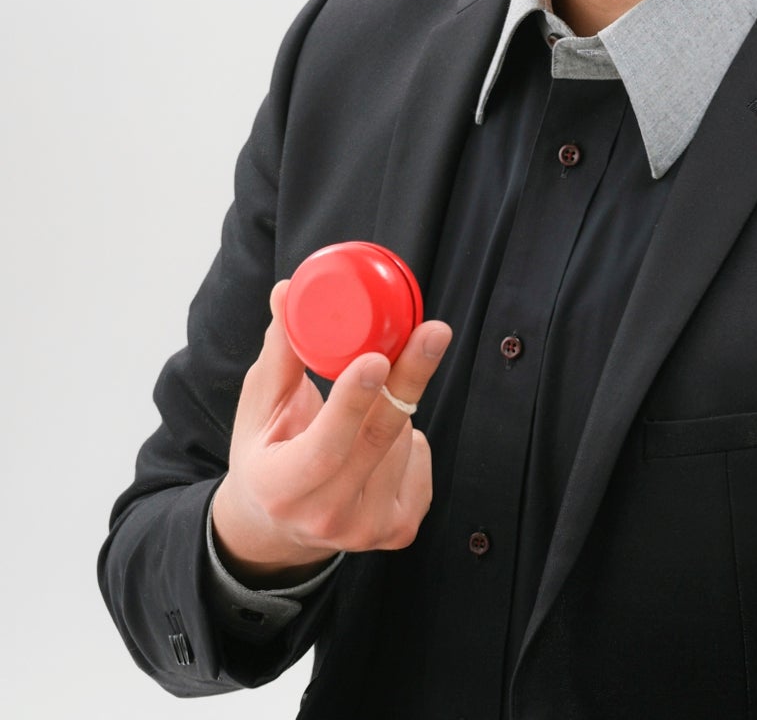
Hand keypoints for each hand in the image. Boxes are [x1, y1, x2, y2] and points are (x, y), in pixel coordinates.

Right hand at [210, 278, 451, 585]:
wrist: (277, 528)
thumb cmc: (266, 454)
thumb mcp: (260, 406)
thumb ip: (281, 351)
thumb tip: (288, 290)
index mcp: (281, 488)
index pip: (324, 446)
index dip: (352, 403)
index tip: (376, 358)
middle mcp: (327, 518)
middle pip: (379, 439)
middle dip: (409, 379)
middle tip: (432, 332)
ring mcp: (369, 529)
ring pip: (404, 441)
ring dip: (396, 407)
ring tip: (362, 411)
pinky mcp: (401, 528)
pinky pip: (421, 458)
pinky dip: (409, 437)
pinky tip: (379, 444)